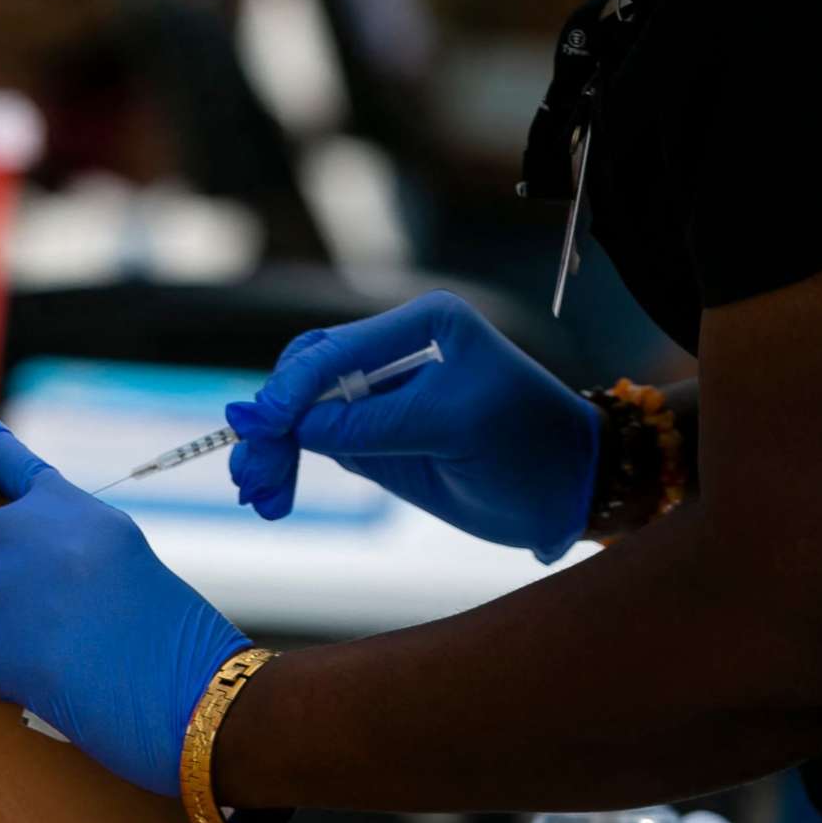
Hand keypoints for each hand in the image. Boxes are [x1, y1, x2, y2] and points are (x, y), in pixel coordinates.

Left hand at [0, 406, 252, 797]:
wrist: (198, 697)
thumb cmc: (174, 642)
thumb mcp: (125, 562)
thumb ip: (70, 545)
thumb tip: (17, 559)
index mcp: (73, 511)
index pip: (14, 464)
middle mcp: (30, 533)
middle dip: (11, 573)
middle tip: (65, 617)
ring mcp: (5, 585)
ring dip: (10, 629)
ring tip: (73, 657)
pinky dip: (4, 678)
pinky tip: (54, 687)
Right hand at [225, 290, 599, 561]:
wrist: (568, 495)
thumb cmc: (532, 448)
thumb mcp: (457, 429)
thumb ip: (375, 425)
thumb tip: (295, 428)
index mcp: (422, 326)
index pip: (334, 350)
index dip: (291, 389)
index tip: (262, 427)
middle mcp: (390, 352)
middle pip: (303, 378)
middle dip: (272, 426)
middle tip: (253, 473)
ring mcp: (376, 394)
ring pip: (298, 413)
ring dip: (271, 452)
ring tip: (259, 495)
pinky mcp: (369, 434)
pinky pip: (313, 441)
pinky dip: (287, 465)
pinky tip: (272, 496)